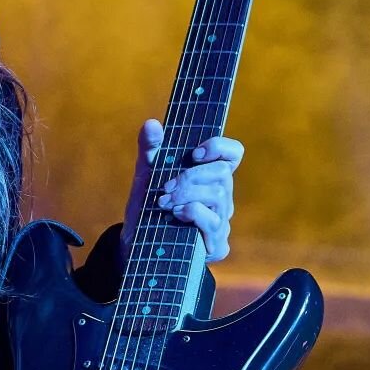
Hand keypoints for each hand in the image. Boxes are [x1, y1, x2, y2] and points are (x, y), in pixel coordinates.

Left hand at [121, 119, 243, 263]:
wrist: (136, 241)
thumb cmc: (148, 203)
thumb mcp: (146, 173)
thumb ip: (149, 148)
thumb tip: (152, 124)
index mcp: (211, 176)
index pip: (233, 153)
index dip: (219, 147)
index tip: (194, 153)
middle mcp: (222, 197)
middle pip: (222, 173)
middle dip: (190, 176)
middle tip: (165, 186)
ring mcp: (222, 221)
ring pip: (218, 195)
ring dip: (187, 194)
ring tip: (164, 202)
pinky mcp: (217, 244)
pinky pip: (212, 221)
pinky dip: (192, 213)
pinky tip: (175, 215)